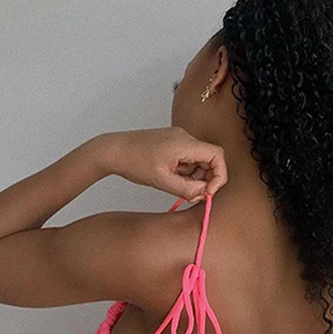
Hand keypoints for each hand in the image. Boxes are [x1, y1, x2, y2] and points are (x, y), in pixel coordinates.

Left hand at [99, 127, 227, 203]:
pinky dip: (186, 173)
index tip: (208, 192)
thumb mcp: (162, 181)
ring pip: (199, 162)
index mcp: (185, 143)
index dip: (219, 176)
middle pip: (210, 159)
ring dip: (195, 178)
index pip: (217, 155)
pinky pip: (188, 160)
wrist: (114, 150)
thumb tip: (204, 194)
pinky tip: (172, 179)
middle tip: (193, 195)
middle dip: (206, 180)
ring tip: (179, 188)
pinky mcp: (173, 144)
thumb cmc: (134, 161)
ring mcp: (179, 140)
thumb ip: (187, 189)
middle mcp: (185, 138)